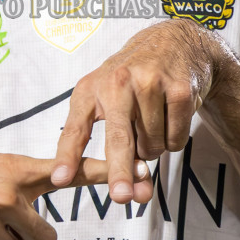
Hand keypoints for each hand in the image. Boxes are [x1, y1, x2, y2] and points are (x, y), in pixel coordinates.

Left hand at [51, 19, 221, 204]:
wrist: (174, 41)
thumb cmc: (133, 77)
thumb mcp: (106, 95)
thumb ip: (112, 141)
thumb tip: (129, 192)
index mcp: (91, 88)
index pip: (75, 128)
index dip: (67, 155)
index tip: (60, 179)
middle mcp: (118, 83)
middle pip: (118, 138)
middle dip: (119, 171)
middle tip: (121, 198)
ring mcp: (150, 83)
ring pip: (152, 145)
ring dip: (153, 148)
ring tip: (151, 122)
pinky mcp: (179, 90)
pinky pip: (176, 139)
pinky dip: (174, 139)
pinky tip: (170, 117)